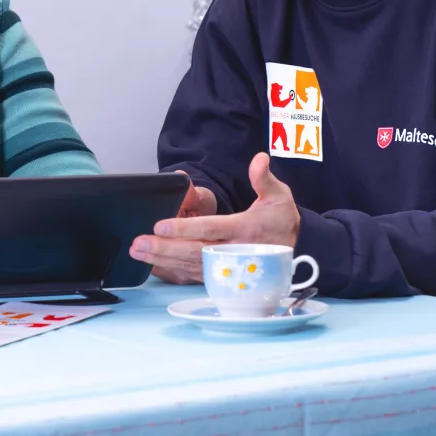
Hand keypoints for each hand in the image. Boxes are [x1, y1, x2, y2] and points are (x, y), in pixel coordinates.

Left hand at [129, 154, 299, 283]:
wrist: (297, 250)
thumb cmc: (282, 220)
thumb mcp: (279, 196)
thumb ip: (264, 178)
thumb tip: (259, 159)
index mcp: (247, 229)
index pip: (212, 228)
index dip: (185, 227)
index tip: (161, 225)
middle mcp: (236, 252)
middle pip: (195, 251)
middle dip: (165, 248)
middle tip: (138, 242)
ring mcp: (229, 268)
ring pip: (192, 266)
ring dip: (163, 260)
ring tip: (138, 252)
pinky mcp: (223, 277)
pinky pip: (194, 277)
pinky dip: (173, 272)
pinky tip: (153, 265)